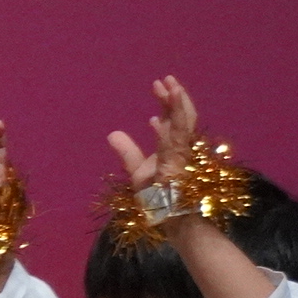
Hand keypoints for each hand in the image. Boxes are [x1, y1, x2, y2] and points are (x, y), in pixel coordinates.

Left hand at [107, 76, 201, 190]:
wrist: (167, 217)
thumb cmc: (156, 197)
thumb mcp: (137, 171)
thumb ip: (128, 152)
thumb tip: (112, 134)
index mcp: (174, 145)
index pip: (175, 117)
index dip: (168, 101)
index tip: (158, 84)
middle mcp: (182, 146)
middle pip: (183, 116)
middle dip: (175, 97)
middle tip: (164, 79)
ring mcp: (183, 155)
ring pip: (184, 124)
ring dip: (176, 105)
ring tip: (170, 86)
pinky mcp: (178, 166)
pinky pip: (174, 144)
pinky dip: (166, 130)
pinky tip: (154, 120)